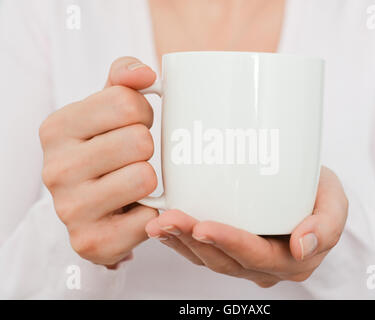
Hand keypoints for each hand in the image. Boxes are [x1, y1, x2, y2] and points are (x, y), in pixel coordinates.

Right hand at [40, 57, 158, 267]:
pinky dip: (152, 211)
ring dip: (150, 181)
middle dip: (147, 147)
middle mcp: (55, 169)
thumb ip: (123, 79)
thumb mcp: (107, 109)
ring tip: (133, 183)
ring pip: (145, 177)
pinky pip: (150, 217)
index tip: (133, 124)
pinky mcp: (91, 242)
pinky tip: (135, 209)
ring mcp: (70, 209)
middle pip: (139, 141)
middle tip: (135, 157)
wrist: (91, 209)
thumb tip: (145, 74)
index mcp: (56, 129)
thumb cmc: (104, 150)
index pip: (126, 102)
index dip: (142, 113)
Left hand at [145, 166, 347, 286]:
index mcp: (292, 261)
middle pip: (224, 259)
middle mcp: (264, 267)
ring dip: (180, 240)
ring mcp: (243, 259)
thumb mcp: (335, 202)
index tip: (204, 226)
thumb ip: (327, 225)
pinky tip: (164, 226)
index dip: (229, 243)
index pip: (256, 256)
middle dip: (193, 240)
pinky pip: (200, 251)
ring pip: (207, 258)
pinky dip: (179, 240)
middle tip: (168, 220)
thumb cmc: (319, 194)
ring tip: (159, 221)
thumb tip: (303, 247)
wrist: (307, 191)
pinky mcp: (228, 247)